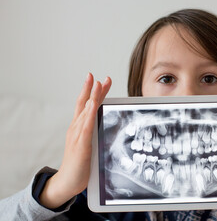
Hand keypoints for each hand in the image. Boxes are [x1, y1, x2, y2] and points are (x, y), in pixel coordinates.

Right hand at [39, 73, 111, 208]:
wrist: (67, 182)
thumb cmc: (80, 164)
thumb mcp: (89, 144)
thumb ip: (95, 132)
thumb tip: (107, 123)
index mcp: (79, 127)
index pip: (86, 106)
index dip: (92, 92)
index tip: (100, 80)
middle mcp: (76, 128)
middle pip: (85, 104)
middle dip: (92, 89)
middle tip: (99, 76)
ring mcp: (77, 135)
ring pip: (86, 112)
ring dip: (92, 97)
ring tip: (97, 83)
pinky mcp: (80, 145)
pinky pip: (86, 127)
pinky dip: (90, 114)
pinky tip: (93, 105)